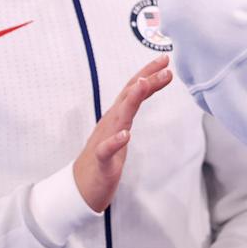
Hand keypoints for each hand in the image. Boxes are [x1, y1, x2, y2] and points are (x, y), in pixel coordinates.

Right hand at [72, 54, 171, 211]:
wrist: (81, 187)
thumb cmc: (104, 157)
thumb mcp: (122, 129)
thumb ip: (131, 109)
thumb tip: (146, 87)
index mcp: (116, 116)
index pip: (133, 90)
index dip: (148, 74)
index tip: (164, 60)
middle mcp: (110, 123)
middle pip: (128, 97)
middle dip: (146, 79)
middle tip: (166, 66)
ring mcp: (104, 141)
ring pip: (118, 117)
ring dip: (131, 100)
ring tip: (144, 85)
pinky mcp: (101, 162)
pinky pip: (107, 150)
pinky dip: (115, 141)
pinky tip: (125, 135)